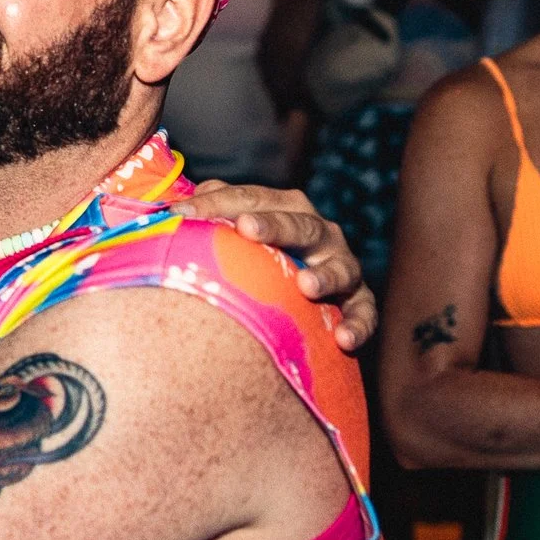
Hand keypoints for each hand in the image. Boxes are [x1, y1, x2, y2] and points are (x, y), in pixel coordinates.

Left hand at [173, 181, 377, 352]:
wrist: (297, 302)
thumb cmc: (256, 260)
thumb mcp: (233, 235)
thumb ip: (210, 215)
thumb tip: (175, 209)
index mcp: (285, 208)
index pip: (251, 199)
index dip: (217, 203)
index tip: (181, 214)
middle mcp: (318, 232)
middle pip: (298, 224)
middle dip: (273, 225)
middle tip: (245, 229)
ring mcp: (341, 265)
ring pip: (340, 267)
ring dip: (325, 275)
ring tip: (306, 285)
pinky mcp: (358, 301)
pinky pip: (364, 312)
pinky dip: (359, 324)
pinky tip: (345, 339)